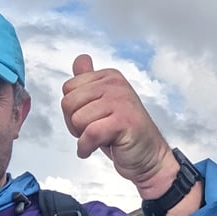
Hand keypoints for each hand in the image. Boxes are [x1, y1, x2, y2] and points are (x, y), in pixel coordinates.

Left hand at [61, 54, 176, 197]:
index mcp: (109, 76)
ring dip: (82, 137)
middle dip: (75, 124)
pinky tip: (93, 150)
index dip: (72, 110)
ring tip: (101, 138)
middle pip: (69, 103)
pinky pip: (89, 134)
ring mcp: (121, 101)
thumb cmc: (124, 132)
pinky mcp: (123, 122)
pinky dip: (86, 148)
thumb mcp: (103, 102)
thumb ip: (89, 81)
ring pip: (77, 119)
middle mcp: (116, 84)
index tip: (91, 118)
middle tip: (95, 130)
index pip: (68, 88)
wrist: (148, 156)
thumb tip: (80, 58)